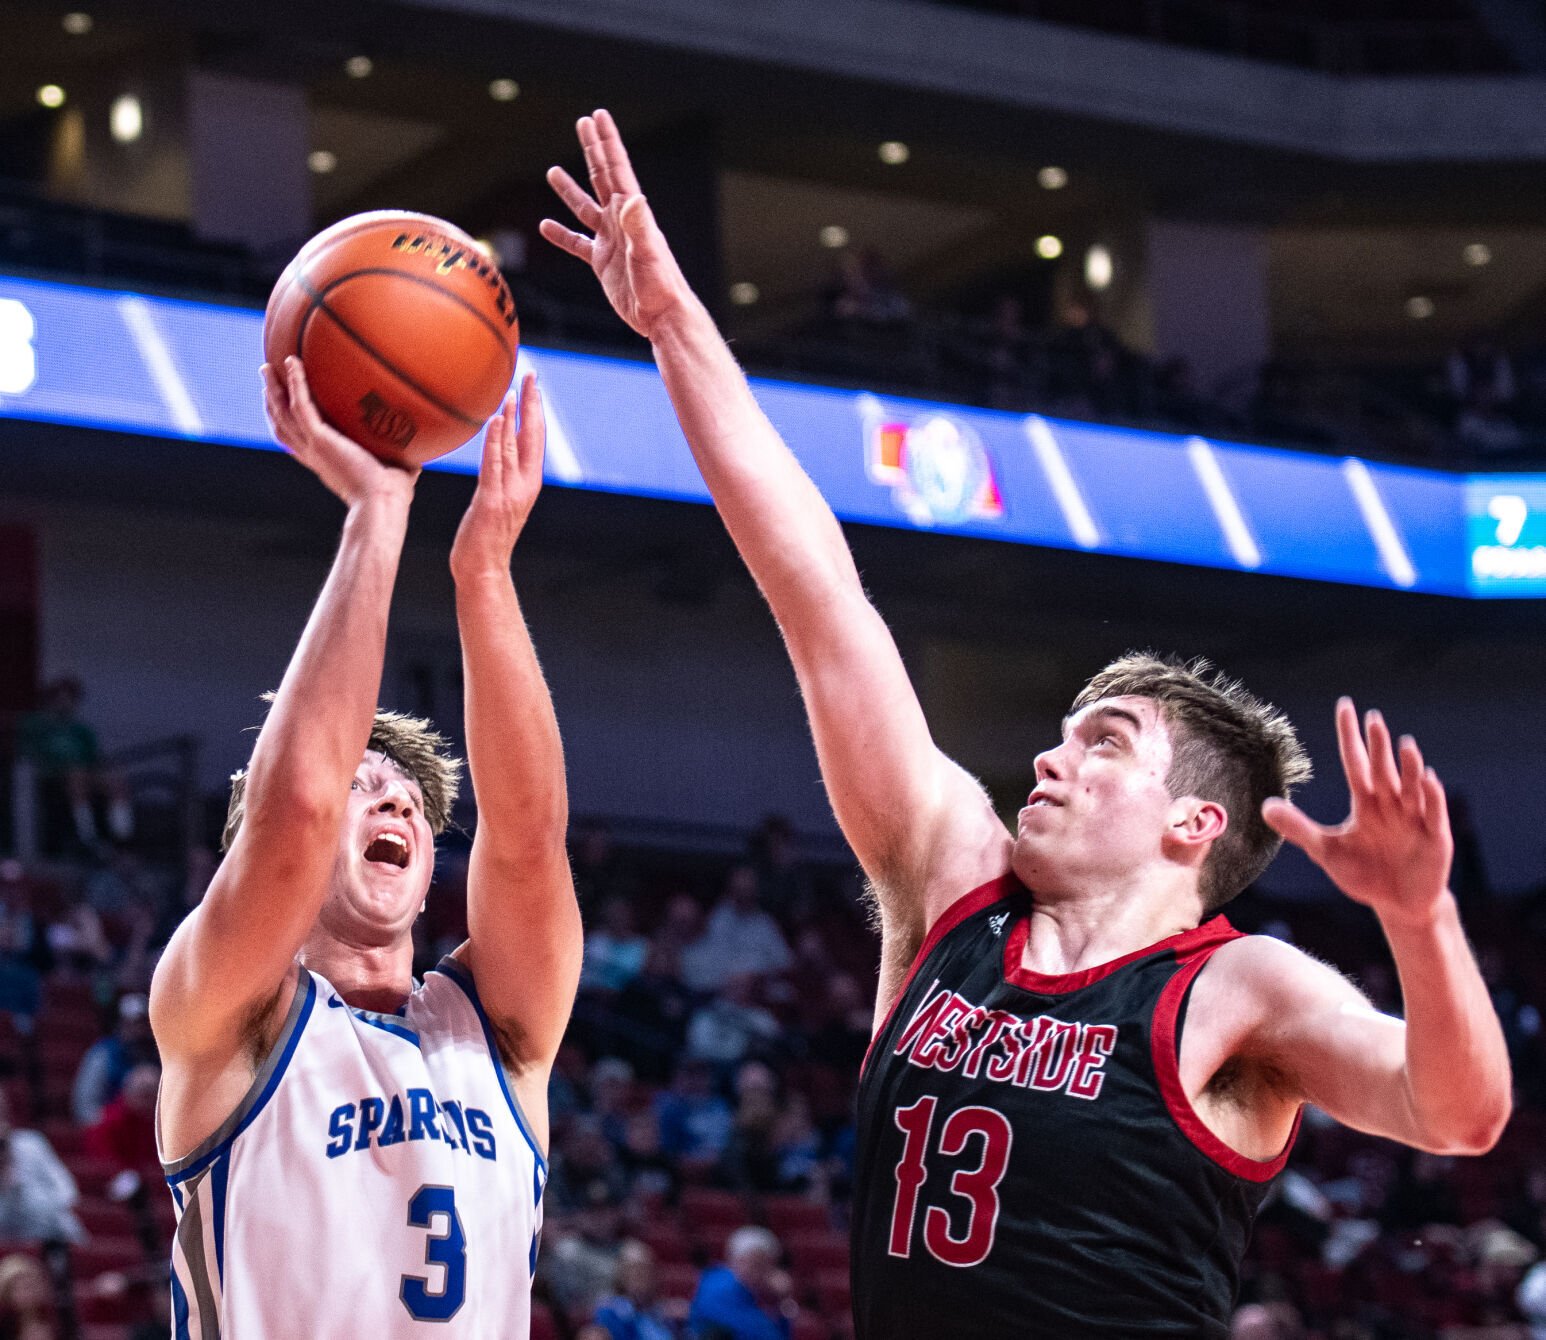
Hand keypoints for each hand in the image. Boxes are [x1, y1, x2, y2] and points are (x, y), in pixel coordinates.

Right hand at [261, 357, 416, 507]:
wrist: (382, 505)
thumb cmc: (393, 497)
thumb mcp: (397, 473)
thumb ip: (402, 460)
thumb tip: (421, 451)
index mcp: (326, 463)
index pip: (298, 442)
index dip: (288, 424)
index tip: (284, 408)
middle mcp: (314, 455)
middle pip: (282, 425)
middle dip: (272, 402)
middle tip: (268, 379)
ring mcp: (314, 447)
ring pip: (282, 414)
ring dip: (273, 389)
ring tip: (268, 368)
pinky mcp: (320, 439)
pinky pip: (301, 405)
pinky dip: (295, 383)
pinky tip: (294, 362)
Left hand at [450, 374, 544, 579]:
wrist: (483, 570)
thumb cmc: (482, 538)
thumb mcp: (493, 501)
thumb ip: (495, 475)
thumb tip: (488, 453)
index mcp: (527, 483)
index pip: (535, 439)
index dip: (536, 410)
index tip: (534, 385)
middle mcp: (524, 485)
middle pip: (534, 436)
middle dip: (533, 404)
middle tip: (532, 375)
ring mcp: (510, 493)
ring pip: (516, 447)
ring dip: (515, 416)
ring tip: (512, 390)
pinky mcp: (492, 501)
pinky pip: (496, 465)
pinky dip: (498, 441)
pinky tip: (497, 420)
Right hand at [539, 109, 694, 340]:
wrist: (661, 316)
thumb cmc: (660, 285)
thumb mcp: (648, 253)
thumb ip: (638, 226)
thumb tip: (632, 197)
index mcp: (631, 213)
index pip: (616, 168)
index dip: (606, 141)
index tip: (598, 115)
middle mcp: (620, 221)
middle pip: (602, 177)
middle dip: (593, 149)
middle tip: (583, 123)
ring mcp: (610, 241)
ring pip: (585, 208)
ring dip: (570, 190)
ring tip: (553, 172)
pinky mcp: (603, 262)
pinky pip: (577, 244)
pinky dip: (562, 235)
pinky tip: (546, 226)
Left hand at [1263, 698, 1452, 927]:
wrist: (1398, 904)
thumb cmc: (1364, 873)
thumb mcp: (1326, 851)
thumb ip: (1299, 828)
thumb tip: (1265, 806)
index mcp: (1366, 803)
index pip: (1355, 762)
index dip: (1350, 736)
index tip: (1345, 706)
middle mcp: (1391, 804)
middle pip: (1381, 770)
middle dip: (1378, 746)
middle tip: (1372, 718)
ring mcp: (1415, 819)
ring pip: (1411, 787)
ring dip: (1408, 766)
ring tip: (1404, 743)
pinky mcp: (1435, 838)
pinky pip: (1433, 814)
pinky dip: (1431, 797)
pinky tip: (1428, 779)